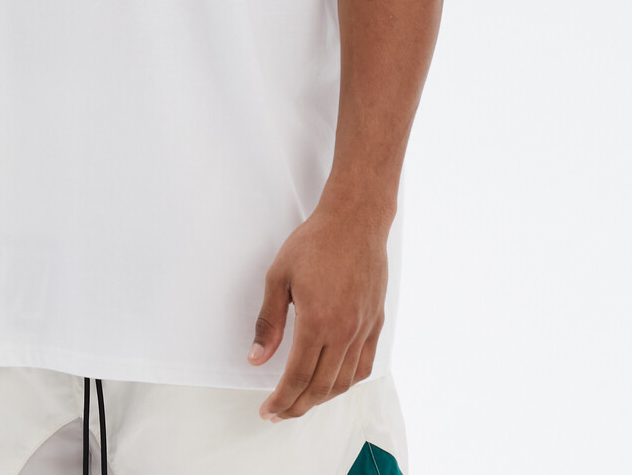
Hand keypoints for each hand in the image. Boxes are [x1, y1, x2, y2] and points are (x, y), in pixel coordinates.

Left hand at [248, 198, 390, 420]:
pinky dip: (347, 382)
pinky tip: (333, 382)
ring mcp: (363, 329)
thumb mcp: (279, 275)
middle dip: (297, 406)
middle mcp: (344, 331)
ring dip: (321, 398)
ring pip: (344, 381)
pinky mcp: (375, 322)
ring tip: (302, 401)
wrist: (356, 220)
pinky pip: (364, 365)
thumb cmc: (316, 242)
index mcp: (317, 321)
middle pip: (320, 387)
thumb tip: (256, 357)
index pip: (298, 377)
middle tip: (279, 413)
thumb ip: (268, 321)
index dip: (281, 400)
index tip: (268, 410)